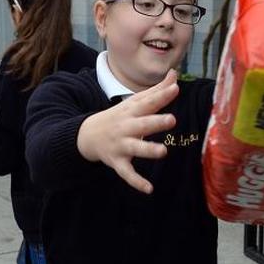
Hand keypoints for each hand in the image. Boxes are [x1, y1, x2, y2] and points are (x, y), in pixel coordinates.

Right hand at [76, 69, 178, 193]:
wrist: (88, 135)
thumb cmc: (120, 117)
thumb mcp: (134, 103)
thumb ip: (156, 91)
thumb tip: (174, 75)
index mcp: (132, 111)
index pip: (148, 102)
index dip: (161, 96)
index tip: (175, 89)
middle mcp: (126, 127)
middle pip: (142, 124)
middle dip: (156, 122)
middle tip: (172, 120)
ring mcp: (121, 145)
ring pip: (135, 148)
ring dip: (148, 150)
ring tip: (163, 152)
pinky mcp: (117, 162)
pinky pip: (127, 173)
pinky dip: (136, 182)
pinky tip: (149, 189)